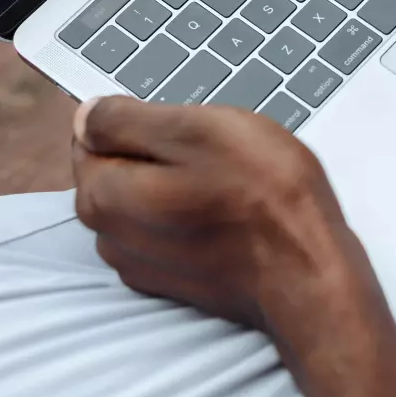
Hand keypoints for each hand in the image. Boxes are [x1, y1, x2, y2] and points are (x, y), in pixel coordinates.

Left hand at [72, 97, 395, 396]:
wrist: (308, 273)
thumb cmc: (261, 196)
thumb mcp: (196, 129)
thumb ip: (126, 119)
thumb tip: (87, 115)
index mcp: (103, 196)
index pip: (91, 134)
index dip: (142, 117)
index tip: (187, 123)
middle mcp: (110, 238)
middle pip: (119, 168)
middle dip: (159, 150)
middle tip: (216, 148)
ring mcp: (143, 265)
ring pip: (147, 198)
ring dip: (179, 182)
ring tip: (230, 179)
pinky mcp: (177, 281)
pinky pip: (171, 229)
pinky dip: (192, 213)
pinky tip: (231, 210)